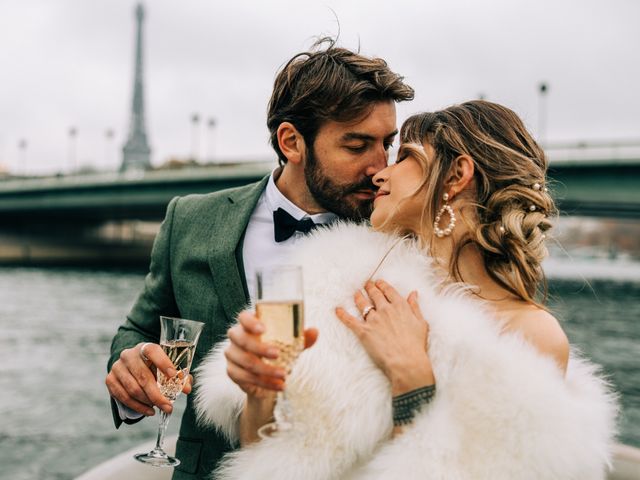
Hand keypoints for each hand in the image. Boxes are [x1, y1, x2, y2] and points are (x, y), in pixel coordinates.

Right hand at [106, 342, 189, 415]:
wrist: (132, 365)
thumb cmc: (154, 366)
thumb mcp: (166, 367)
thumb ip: (179, 376)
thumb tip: (188, 388)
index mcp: (144, 347)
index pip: (152, 351)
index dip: (163, 362)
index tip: (173, 375)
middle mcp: (129, 355)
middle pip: (143, 376)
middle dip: (157, 394)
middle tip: (169, 406)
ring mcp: (117, 367)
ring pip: (133, 389)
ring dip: (148, 402)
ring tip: (159, 407)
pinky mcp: (110, 379)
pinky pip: (123, 397)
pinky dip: (138, 407)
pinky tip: (149, 411)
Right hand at [225, 310, 317, 398]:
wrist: (268, 378)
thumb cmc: (278, 352)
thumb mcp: (291, 345)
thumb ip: (301, 338)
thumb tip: (314, 331)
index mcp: (249, 324)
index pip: (243, 317)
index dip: (250, 322)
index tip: (264, 329)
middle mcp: (236, 337)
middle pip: (241, 339)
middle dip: (260, 348)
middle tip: (278, 354)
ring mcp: (231, 354)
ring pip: (245, 361)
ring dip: (266, 370)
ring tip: (284, 375)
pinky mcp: (231, 371)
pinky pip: (245, 377)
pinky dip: (264, 383)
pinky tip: (278, 385)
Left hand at [336, 279, 433, 394]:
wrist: (406, 362)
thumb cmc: (416, 345)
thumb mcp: (420, 323)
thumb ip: (415, 307)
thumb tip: (413, 293)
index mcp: (400, 306)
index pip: (388, 291)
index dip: (382, 285)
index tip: (378, 282)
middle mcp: (385, 310)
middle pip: (375, 294)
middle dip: (369, 287)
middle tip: (366, 284)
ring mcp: (373, 320)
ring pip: (362, 304)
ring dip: (358, 296)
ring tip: (356, 293)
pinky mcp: (363, 331)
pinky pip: (350, 320)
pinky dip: (342, 315)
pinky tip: (337, 310)